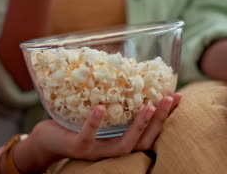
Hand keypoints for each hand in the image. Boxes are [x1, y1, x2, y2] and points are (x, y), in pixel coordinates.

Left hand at [13, 94, 181, 172]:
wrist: (48, 140)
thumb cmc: (77, 121)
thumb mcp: (101, 112)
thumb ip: (116, 102)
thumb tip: (131, 75)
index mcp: (121, 139)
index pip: (151, 132)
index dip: (166, 116)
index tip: (178, 96)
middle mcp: (113, 149)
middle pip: (145, 140)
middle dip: (160, 119)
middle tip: (170, 97)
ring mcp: (97, 151)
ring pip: (124, 144)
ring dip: (139, 124)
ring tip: (148, 105)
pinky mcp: (79, 148)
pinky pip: (88, 136)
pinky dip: (95, 122)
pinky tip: (101, 107)